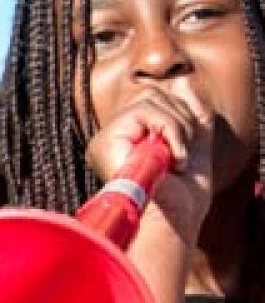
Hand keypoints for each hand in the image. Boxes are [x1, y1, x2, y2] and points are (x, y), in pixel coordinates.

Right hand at [87, 82, 214, 247]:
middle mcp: (115, 135)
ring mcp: (108, 138)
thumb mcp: (196, 148)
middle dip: (181, 120)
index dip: (181, 114)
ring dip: (177, 128)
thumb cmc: (183, 199)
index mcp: (130, 137)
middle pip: (151, 93)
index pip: (154, 98)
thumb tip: (184, 81)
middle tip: (183, 154)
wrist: (172, 221)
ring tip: (177, 159)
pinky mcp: (106, 142)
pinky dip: (169, 131)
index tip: (188, 148)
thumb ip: (191, 117)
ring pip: (149, 99)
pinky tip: (171, 158)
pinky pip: (143, 112)